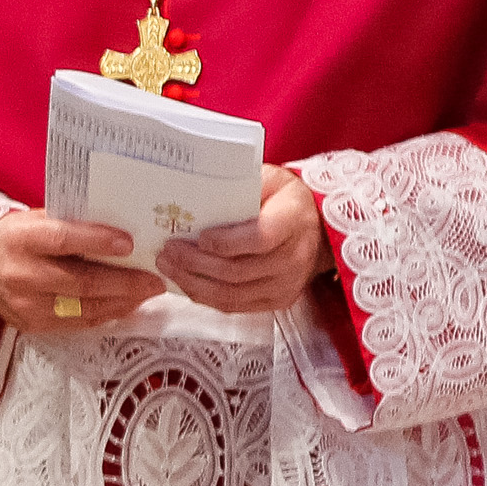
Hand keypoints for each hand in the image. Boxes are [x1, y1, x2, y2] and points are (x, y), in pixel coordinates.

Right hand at [0, 210, 166, 336]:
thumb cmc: (15, 238)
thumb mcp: (35, 220)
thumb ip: (71, 225)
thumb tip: (121, 233)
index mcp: (21, 239)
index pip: (63, 240)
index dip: (98, 242)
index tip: (130, 244)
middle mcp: (21, 274)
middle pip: (82, 282)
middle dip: (125, 282)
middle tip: (154, 280)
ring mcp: (26, 304)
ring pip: (85, 308)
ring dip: (122, 302)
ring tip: (146, 293)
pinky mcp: (32, 325)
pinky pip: (78, 323)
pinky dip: (106, 314)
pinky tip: (123, 305)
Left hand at [161, 164, 328, 315]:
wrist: (319, 229)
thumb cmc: (286, 200)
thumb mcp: (271, 179)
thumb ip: (242, 183)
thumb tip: (201, 189)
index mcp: (292, 222)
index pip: (259, 239)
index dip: (226, 242)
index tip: (199, 237)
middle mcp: (293, 258)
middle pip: (237, 271)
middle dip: (194, 264)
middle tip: (167, 251)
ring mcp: (286, 284)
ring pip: (232, 294)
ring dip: (193, 283)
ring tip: (168, 267)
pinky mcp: (277, 300)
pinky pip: (235, 306)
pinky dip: (205, 296)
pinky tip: (185, 282)